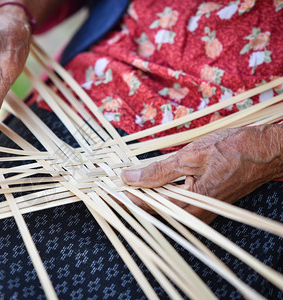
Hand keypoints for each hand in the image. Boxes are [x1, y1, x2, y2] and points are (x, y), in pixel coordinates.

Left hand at [122, 125, 282, 223]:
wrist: (267, 152)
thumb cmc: (235, 150)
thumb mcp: (191, 156)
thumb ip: (158, 170)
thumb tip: (129, 177)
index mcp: (191, 205)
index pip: (147, 206)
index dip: (124, 198)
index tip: (107, 191)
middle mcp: (195, 214)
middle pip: (153, 210)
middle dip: (131, 197)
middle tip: (112, 185)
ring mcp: (201, 210)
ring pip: (164, 206)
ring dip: (145, 194)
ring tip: (126, 182)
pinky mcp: (204, 204)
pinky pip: (176, 201)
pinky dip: (160, 191)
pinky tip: (151, 182)